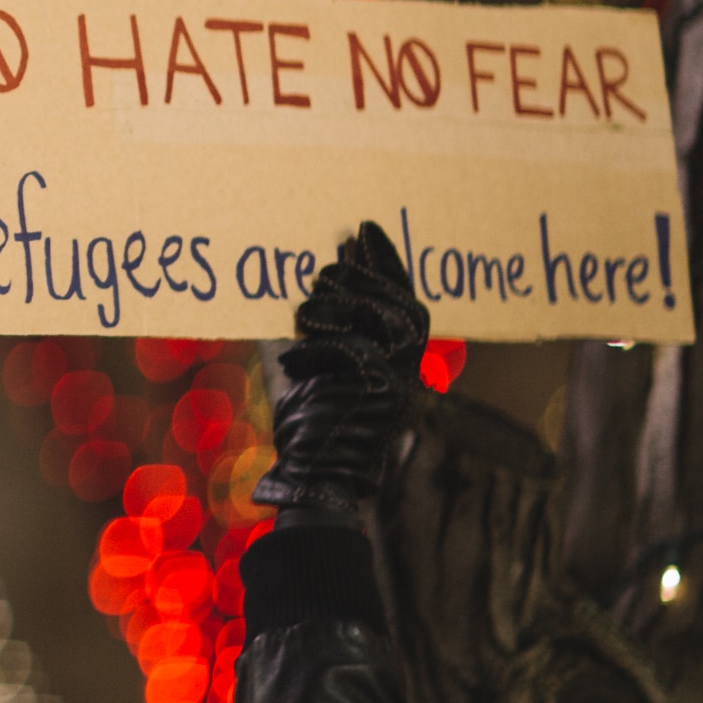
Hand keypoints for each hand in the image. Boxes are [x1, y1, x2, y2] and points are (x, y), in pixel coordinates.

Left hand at [255, 220, 430, 516]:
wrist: (315, 471)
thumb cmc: (310, 422)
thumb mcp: (312, 363)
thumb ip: (320, 327)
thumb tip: (314, 278)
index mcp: (395, 358)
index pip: (400, 297)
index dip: (385, 262)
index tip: (363, 230)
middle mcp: (405, 368)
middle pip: (398, 302)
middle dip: (360, 277)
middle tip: (328, 265)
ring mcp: (397, 381)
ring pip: (380, 318)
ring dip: (338, 308)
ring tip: (307, 312)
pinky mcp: (380, 393)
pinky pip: (353, 350)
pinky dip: (319, 350)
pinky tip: (296, 360)